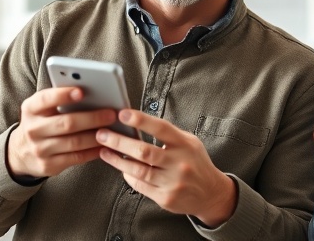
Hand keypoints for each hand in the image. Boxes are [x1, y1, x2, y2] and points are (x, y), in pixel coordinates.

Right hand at [7, 87, 118, 178]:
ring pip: (74, 142)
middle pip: (66, 123)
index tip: (82, 91)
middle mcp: (32, 129)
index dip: (63, 95)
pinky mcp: (48, 165)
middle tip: (111, 114)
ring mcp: (40, 149)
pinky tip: (104, 146)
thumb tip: (92, 94)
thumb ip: (59, 100)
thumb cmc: (40, 123)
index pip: (45, 99)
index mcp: (30, 109)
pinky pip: (76, 157)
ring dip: (96, 136)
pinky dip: (93, 151)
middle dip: (92, 118)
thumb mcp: (41, 109)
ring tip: (112, 130)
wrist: (20, 152)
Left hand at [96, 110, 236, 227]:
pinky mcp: (166, 198)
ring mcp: (173, 182)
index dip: (141, 120)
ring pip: (138, 170)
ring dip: (117, 160)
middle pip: (144, 151)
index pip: (161, 129)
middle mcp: (180, 163)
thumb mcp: (189, 143)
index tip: (122, 114)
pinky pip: (140, 186)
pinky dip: (128, 175)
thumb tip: (136, 125)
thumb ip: (167, 135)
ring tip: (104, 150)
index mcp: (186, 144)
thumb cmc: (195, 162)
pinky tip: (120, 167)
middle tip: (102, 134)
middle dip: (119, 142)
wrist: (211, 193)